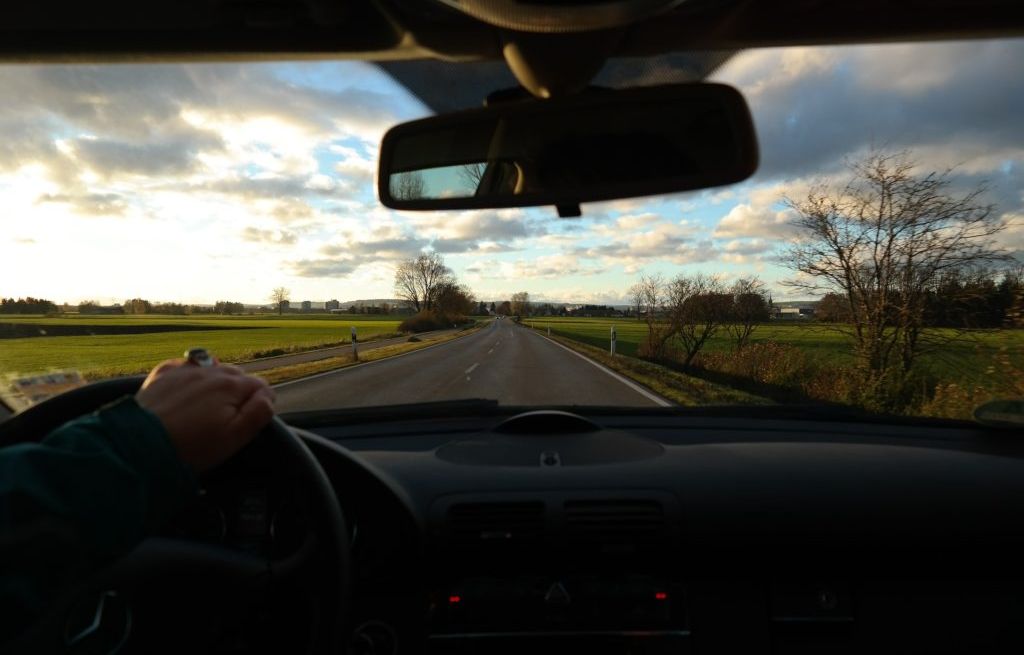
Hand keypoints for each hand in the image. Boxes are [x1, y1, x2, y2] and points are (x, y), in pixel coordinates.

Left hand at [136, 360, 274, 472]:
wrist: (141, 445)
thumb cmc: (192, 446)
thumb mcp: (234, 437)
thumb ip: (259, 412)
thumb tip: (268, 395)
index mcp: (232, 385)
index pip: (261, 386)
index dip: (260, 404)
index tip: (249, 421)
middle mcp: (211, 371)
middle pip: (238, 376)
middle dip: (239, 393)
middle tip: (227, 419)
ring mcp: (186, 370)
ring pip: (214, 368)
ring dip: (217, 383)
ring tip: (208, 407)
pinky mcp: (164, 374)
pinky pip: (186, 365)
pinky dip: (191, 375)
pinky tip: (188, 390)